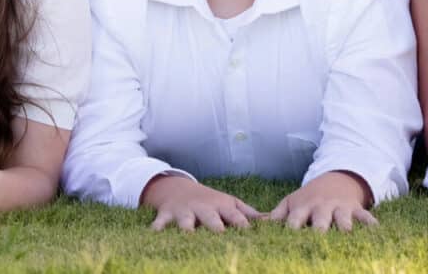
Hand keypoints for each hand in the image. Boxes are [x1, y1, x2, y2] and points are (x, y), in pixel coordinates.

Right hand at [138, 174, 259, 232]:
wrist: (178, 188)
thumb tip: (273, 221)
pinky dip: (157, 228)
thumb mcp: (229, 203)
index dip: (243, 227)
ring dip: (187, 229)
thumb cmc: (210, 201)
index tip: (252, 239)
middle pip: (212, 220)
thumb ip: (249, 214)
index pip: (237, 218)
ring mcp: (185, 211)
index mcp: (223, 206)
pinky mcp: (167, 214)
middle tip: (221, 238)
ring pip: (187, 221)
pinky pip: (161, 222)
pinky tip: (154, 235)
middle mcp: (205, 208)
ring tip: (189, 236)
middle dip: (216, 228)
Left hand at [267, 172, 376, 231]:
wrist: (335, 180)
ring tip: (347, 232)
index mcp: (302, 208)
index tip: (287, 241)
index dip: (291, 229)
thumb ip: (276, 215)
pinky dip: (370, 222)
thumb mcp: (291, 202)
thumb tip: (257, 225)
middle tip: (318, 238)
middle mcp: (321, 208)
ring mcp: (339, 208)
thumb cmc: (308, 198)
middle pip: (319, 220)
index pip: (294, 220)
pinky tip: (376, 230)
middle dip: (319, 228)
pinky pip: (365, 215)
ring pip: (342, 217)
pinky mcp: (355, 209)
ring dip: (344, 224)